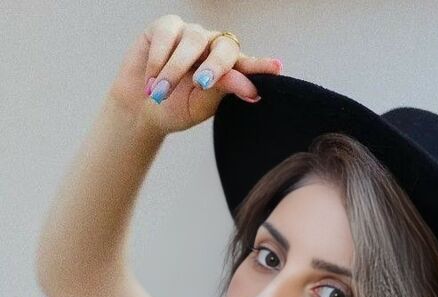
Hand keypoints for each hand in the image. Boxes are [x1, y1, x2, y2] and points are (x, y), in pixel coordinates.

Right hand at [108, 14, 282, 135]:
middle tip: (202, 85)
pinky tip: (151, 79)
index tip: (277, 68)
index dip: (260, 66)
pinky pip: (166, 34)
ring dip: (175, 69)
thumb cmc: (175, 109)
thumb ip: (223, 92)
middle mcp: (212, 47)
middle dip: (214, 65)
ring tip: (160, 93)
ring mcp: (190, 34)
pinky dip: (158, 59)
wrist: (140, 108)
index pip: (247, 65)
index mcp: (228, 69)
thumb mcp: (200, 106)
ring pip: (192, 40)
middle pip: (224, 46)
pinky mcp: (165, 27)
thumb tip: (249, 86)